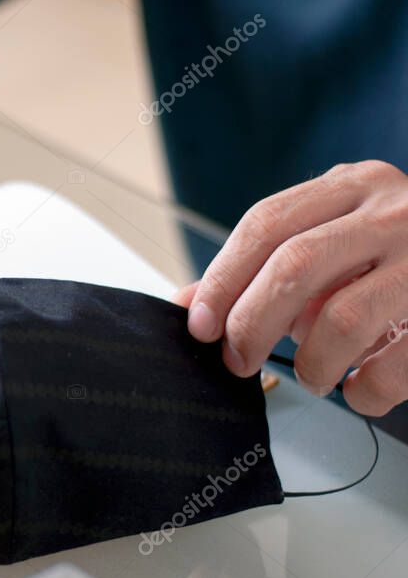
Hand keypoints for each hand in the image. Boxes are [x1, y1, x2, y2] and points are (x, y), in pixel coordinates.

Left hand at [175, 160, 407, 415]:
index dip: (222, 279)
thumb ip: (263, 266)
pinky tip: (359, 390)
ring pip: (343, 318)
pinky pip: (396, 363)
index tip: (199, 324)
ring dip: (310, 363)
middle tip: (238, 360)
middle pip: (295, 265)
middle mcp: (394, 212)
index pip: (265, 224)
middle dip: (250, 324)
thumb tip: (190, 305)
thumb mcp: (331, 238)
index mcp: (353, 187)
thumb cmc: (394, 256)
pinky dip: (365, 390)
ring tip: (312, 377)